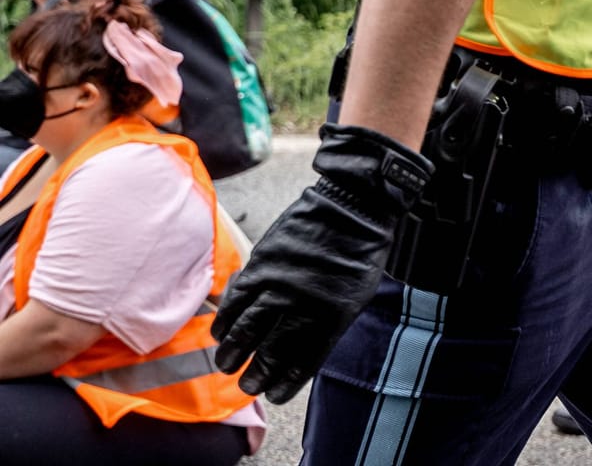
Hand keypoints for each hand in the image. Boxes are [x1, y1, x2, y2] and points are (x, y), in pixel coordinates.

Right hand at [212, 124, 430, 402]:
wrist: (355, 206)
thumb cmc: (360, 254)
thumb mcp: (355, 297)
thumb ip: (326, 326)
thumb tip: (297, 355)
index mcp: (334, 315)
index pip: (304, 359)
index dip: (286, 380)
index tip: (273, 394)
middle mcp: (304, 301)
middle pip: (272, 347)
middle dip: (256, 371)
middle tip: (245, 385)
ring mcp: (280, 281)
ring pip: (248, 325)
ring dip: (234, 349)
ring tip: (226, 364)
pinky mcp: (263, 262)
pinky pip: (238, 296)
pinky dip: (226, 317)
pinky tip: (220, 332)